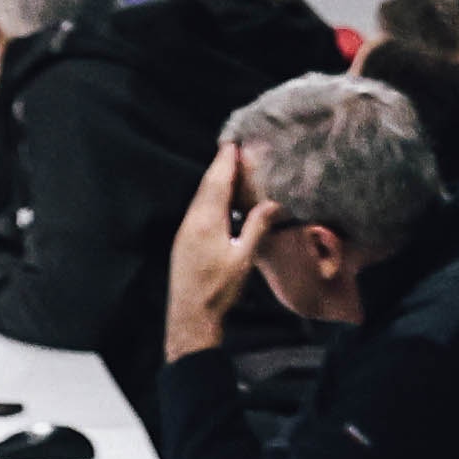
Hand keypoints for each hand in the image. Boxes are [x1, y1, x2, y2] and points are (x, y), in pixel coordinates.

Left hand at [163, 139, 277, 358]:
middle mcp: (191, 221)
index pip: (217, 182)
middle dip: (219, 165)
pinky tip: (219, 199)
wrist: (190, 318)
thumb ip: (257, 227)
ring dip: (213, 181)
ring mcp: (185, 232)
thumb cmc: (218, 290)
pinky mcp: (184, 242)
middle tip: (232, 147)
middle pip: (206, 186)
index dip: (225, 161)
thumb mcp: (244, 258)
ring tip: (229, 167)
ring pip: (200, 198)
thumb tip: (275, 202)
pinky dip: (209, 197)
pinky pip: (197, 210)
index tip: (234, 141)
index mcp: (206, 222)